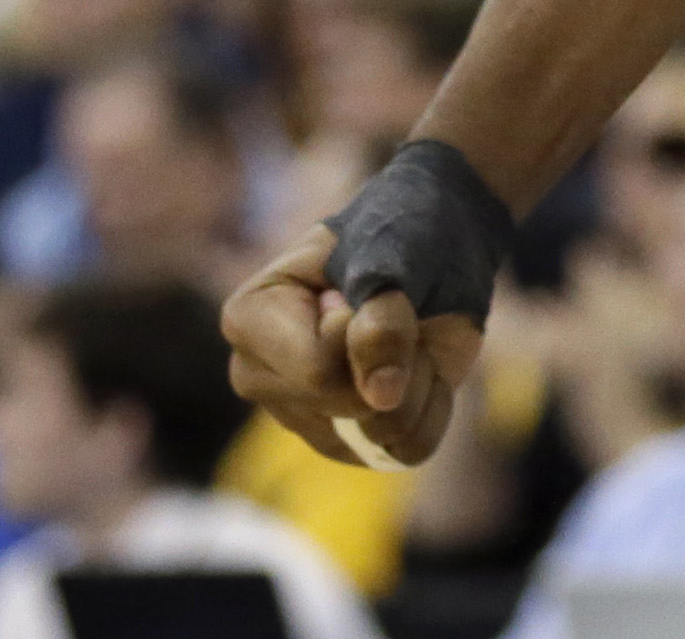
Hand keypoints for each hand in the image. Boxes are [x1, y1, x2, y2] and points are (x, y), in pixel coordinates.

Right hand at [221, 225, 483, 468]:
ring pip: (379, 436)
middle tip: (399, 311)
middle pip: (344, 408)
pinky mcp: (344, 442)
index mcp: (249, 319)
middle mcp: (259, 376)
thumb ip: (384, 316)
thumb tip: (381, 398)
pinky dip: (432, 407)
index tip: (367, 290)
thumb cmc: (404, 234)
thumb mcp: (399, 252)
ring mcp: (298, 415)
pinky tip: (419, 368)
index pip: (315, 370)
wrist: (435, 244)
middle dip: (397, 359)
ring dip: (419, 382)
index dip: (366, 333)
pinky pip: (406, 451)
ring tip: (407, 338)